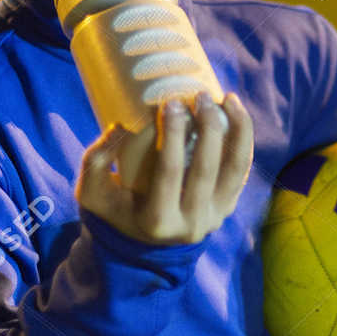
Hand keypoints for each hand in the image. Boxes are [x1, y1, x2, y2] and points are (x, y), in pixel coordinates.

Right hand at [77, 94, 253, 245]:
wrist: (144, 239)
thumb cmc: (116, 205)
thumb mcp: (93, 191)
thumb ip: (96, 160)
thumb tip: (121, 126)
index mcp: (157, 221)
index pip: (169, 173)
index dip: (173, 136)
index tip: (170, 102)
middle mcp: (191, 224)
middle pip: (205, 169)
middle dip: (207, 128)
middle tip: (199, 96)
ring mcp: (215, 216)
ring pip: (234, 169)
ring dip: (236, 130)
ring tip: (227, 98)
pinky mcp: (228, 205)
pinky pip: (242, 170)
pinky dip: (243, 139)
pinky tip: (237, 112)